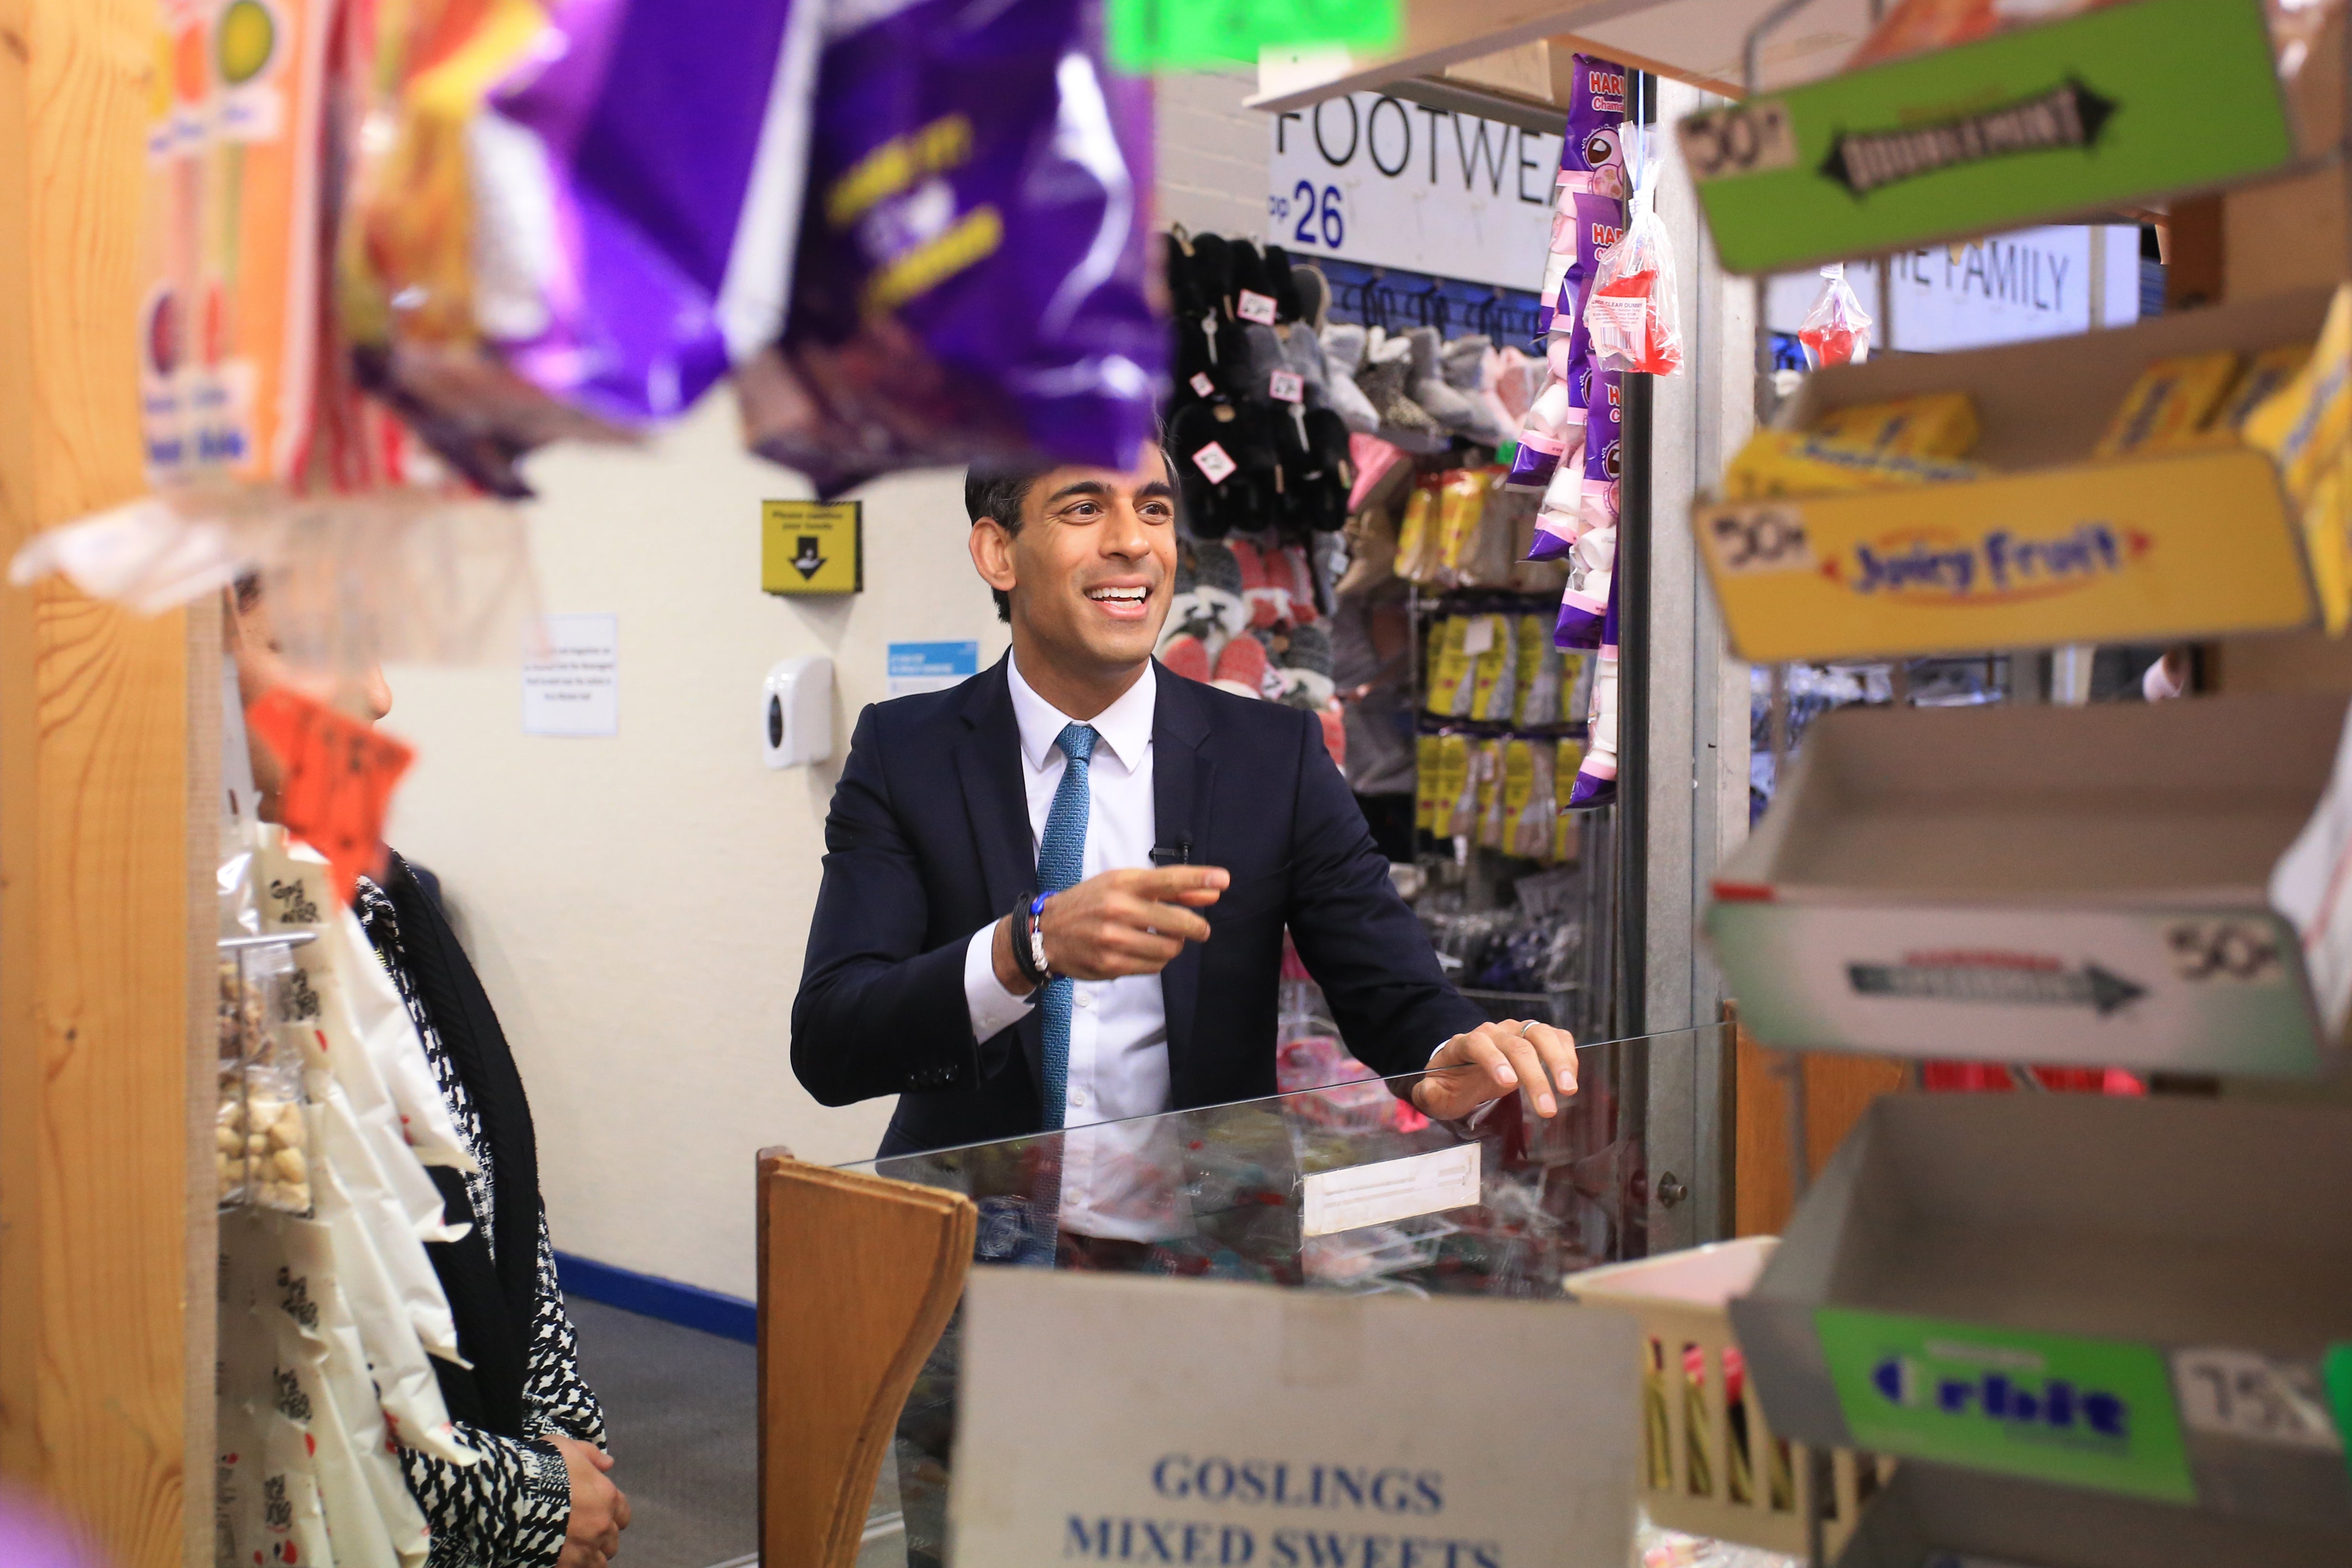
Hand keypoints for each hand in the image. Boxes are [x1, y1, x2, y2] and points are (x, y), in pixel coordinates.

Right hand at [549, 1434, 628, 1567]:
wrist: (513, 1495)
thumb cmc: (542, 1467)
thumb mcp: (568, 1448)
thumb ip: (591, 1455)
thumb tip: (609, 1464)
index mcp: (607, 1497)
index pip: (623, 1515)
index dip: (611, 1516)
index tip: (598, 1515)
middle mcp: (601, 1526)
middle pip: (611, 1542)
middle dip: (600, 1538)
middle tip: (582, 1534)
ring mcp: (583, 1550)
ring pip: (598, 1563)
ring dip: (589, 1556)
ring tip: (573, 1550)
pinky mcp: (565, 1566)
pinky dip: (573, 1566)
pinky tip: (561, 1560)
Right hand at [997, 866, 1227, 984]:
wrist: (1046, 932)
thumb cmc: (1091, 903)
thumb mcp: (1123, 885)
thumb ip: (1169, 890)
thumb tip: (1211, 893)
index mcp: (1122, 883)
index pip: (1168, 879)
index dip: (1198, 879)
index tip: (1223, 880)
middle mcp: (1118, 908)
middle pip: (1178, 921)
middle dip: (1197, 927)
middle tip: (1201, 929)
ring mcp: (1114, 939)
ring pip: (1169, 948)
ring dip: (1175, 946)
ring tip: (1164, 939)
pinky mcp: (1111, 964)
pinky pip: (1154, 966)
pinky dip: (1158, 960)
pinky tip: (1145, 951)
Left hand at [1412, 1019, 1578, 1121]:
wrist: (1464, 1066)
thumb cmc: (1452, 1084)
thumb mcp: (1435, 1094)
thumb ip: (1429, 1094)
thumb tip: (1428, 1092)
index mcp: (1465, 1044)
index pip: (1479, 1044)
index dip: (1494, 1060)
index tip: (1509, 1084)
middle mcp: (1493, 1032)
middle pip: (1516, 1044)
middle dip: (1534, 1075)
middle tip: (1548, 1109)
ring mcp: (1517, 1031)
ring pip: (1540, 1034)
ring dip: (1558, 1061)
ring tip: (1568, 1090)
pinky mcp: (1536, 1037)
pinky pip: (1556, 1036)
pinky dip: (1567, 1054)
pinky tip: (1570, 1079)